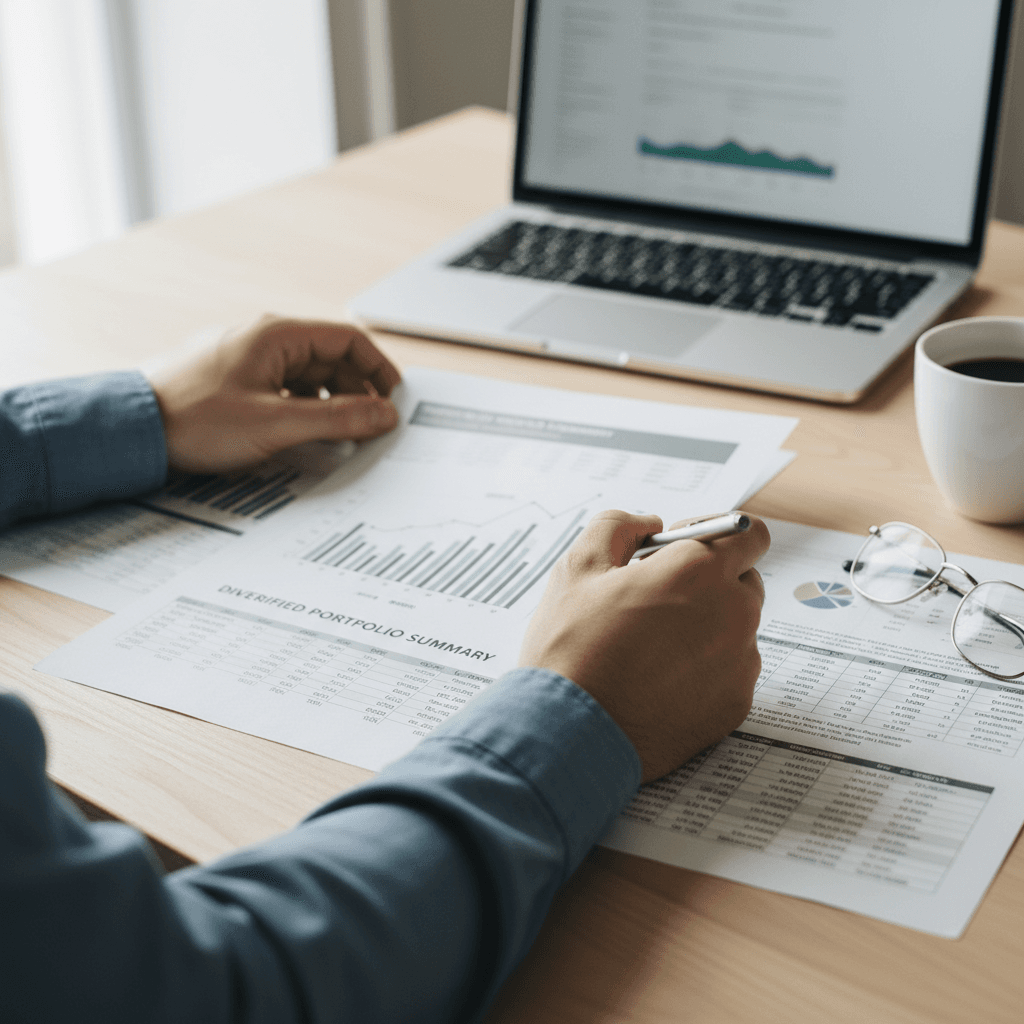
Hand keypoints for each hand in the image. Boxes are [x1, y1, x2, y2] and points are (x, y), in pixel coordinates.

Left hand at [148, 315, 401, 472]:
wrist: (133, 432)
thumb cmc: (195, 419)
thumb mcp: (277, 423)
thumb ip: (339, 419)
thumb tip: (384, 414)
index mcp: (278, 336)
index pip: (348, 341)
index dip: (379, 370)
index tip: (394, 401)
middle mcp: (266, 342)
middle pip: (332, 362)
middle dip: (357, 394)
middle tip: (370, 430)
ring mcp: (250, 362)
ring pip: (310, 381)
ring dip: (331, 407)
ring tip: (339, 440)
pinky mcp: (238, 384)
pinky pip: (287, 392)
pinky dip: (306, 412)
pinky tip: (305, 438)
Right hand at [518, 510, 768, 781]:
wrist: (568, 734)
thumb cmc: (570, 648)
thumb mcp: (578, 566)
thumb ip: (619, 526)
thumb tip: (650, 523)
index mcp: (699, 571)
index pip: (751, 534)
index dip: (719, 535)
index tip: (685, 551)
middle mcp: (733, 613)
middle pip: (744, 581)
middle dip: (709, 582)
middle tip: (657, 599)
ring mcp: (739, 663)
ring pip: (737, 629)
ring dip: (706, 628)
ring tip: (650, 648)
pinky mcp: (735, 705)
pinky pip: (731, 673)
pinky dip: (704, 671)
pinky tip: (658, 681)